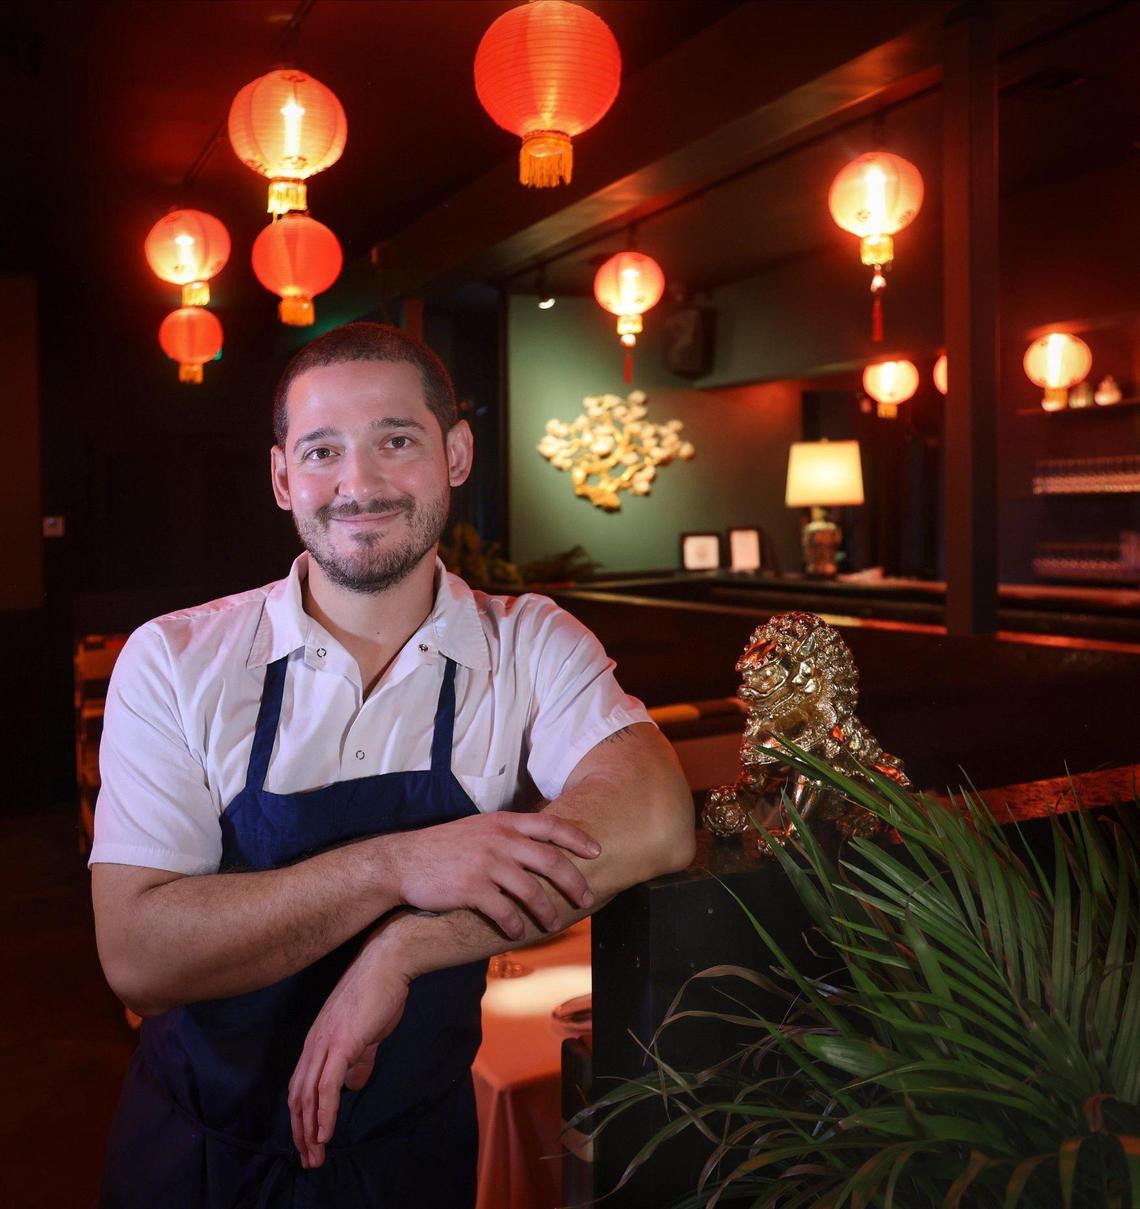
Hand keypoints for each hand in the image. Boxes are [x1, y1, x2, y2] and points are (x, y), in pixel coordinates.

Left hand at [288, 934, 408, 1169]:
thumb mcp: (367, 1032)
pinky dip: (324, 1112)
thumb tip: (353, 1084)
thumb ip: (358, 1059)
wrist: (388, 963)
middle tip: (309, 1160)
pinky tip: (326, 1134)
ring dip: (310, 1130)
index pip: (300, 1086)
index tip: (309, 1142)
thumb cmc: (380, 994)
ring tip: (315, 1156)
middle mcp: (314, 1044)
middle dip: (301, 1132)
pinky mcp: (341, 1043)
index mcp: (317, 1041)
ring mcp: (325, 1042)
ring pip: (308, 1096)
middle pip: (298, 1097)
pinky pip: (327, 1086)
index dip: (302, 1117)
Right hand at [382, 811, 600, 937]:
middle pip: (551, 860)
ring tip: (554, 924)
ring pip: (532, 890)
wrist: (403, 861)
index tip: (596, 852)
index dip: (578, 838)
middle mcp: (499, 839)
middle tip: (586, 899)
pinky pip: (505, 911)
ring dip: (547, 911)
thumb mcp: (478, 828)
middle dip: (574, 882)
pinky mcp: (471, 888)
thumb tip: (538, 844)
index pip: (551, 825)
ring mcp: (486, 863)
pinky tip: (518, 933)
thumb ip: (507, 833)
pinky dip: (516, 925)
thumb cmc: (443, 847)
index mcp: (503, 822)